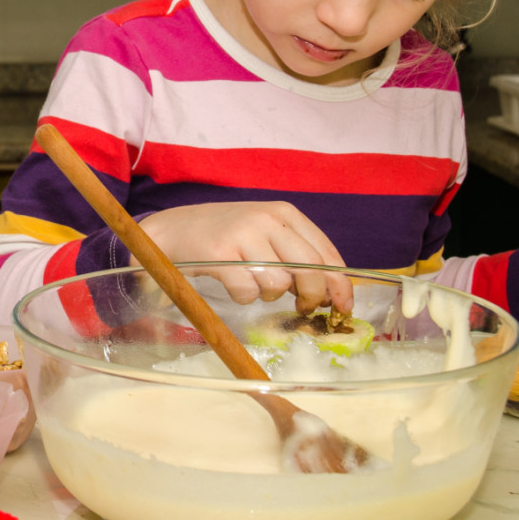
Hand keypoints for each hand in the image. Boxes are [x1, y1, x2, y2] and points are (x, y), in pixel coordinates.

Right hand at [137, 201, 354, 312]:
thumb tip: (331, 292)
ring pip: (279, 284)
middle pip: (310, 270)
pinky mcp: (219, 255)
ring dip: (270, 295)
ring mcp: (242, 235)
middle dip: (313, 296)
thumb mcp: (267, 233)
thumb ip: (298, 255)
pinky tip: (233, 284)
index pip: (326, 253)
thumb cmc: (227, 235)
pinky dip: (244, 297)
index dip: (340, 285)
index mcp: (285, 213)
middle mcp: (267, 220)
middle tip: (303, 306)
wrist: (175, 228)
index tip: (343, 306)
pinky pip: (248, 292)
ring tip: (255, 285)